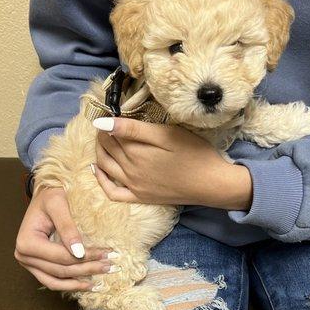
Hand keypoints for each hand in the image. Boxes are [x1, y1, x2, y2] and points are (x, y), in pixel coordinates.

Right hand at [15, 187, 118, 290]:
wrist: (45, 193)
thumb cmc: (51, 194)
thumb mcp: (59, 204)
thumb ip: (67, 227)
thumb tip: (79, 254)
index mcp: (27, 242)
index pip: (61, 256)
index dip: (86, 258)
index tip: (107, 254)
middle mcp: (24, 256)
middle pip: (61, 270)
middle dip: (88, 269)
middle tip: (111, 266)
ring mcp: (29, 263)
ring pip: (57, 280)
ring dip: (80, 283)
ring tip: (102, 282)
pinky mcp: (37, 265)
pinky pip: (53, 280)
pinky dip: (70, 284)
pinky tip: (88, 284)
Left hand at [93, 117, 251, 209]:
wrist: (211, 184)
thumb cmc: (194, 154)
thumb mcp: (166, 135)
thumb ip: (133, 129)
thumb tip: (101, 123)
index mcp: (136, 153)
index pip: (110, 134)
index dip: (106, 121)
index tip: (108, 111)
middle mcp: (129, 171)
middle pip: (107, 150)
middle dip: (102, 135)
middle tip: (105, 123)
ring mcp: (134, 187)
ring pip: (105, 167)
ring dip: (99, 152)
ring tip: (102, 140)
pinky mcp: (140, 198)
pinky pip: (113, 193)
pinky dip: (102, 181)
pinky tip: (98, 171)